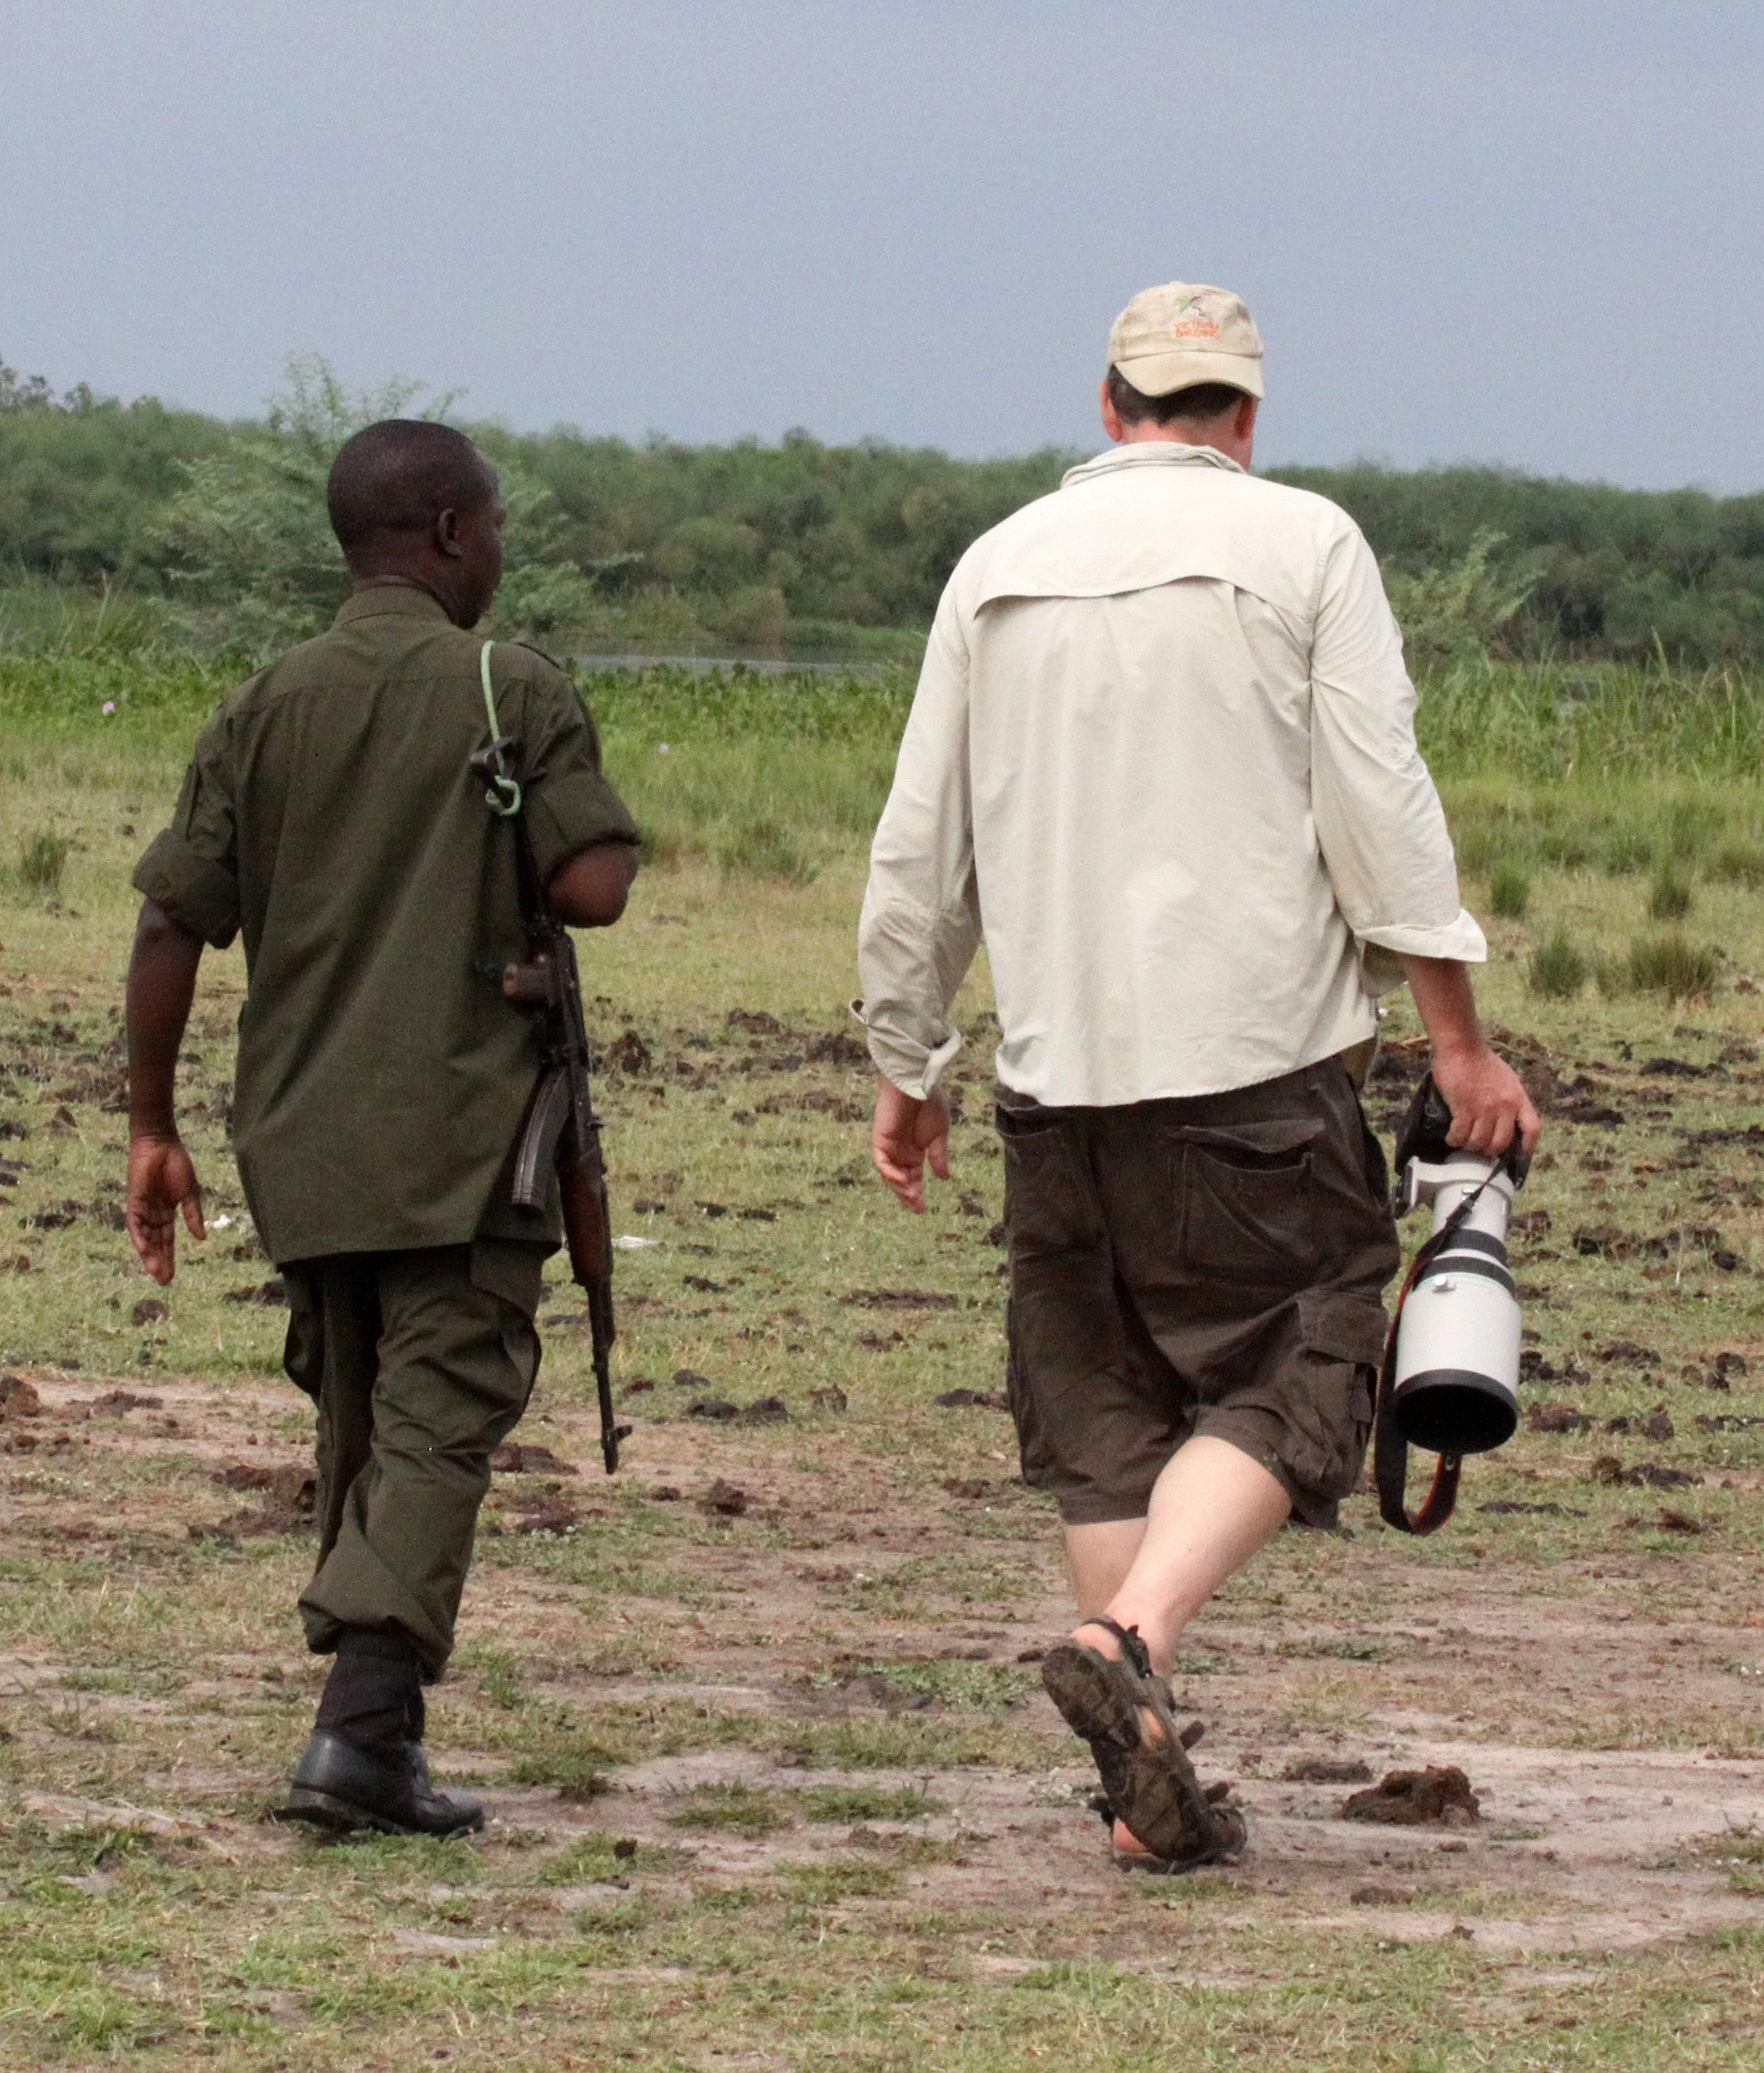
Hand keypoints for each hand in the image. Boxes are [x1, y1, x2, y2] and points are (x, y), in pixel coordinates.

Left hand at [127, 1133, 205, 1284]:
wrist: (162, 1143)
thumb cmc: (176, 1164)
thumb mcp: (190, 1193)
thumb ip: (193, 1215)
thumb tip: (201, 1238)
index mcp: (167, 1212)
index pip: (167, 1240)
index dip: (169, 1258)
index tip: (171, 1277)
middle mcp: (152, 1214)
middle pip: (156, 1243)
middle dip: (159, 1262)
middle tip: (164, 1281)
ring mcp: (142, 1208)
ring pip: (144, 1237)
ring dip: (149, 1254)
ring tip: (155, 1271)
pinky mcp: (134, 1200)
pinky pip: (134, 1223)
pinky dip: (139, 1236)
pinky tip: (144, 1249)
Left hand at [870, 1077, 951, 1212]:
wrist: (918, 1082)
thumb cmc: (930, 1103)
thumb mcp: (939, 1134)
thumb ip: (939, 1156)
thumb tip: (944, 1178)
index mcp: (915, 1150)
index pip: (913, 1176)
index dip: (916, 1192)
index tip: (922, 1209)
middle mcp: (900, 1151)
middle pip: (900, 1179)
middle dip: (907, 1195)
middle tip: (917, 1208)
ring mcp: (888, 1145)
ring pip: (889, 1174)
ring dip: (899, 1187)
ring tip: (912, 1196)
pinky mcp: (879, 1139)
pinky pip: (881, 1162)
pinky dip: (889, 1173)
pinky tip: (901, 1181)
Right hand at [1430, 1041, 1540, 1158]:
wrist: (1462, 1047)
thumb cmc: (1481, 1060)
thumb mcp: (1507, 1079)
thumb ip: (1509, 1099)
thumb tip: (1505, 1118)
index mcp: (1518, 1098)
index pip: (1532, 1128)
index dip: (1527, 1147)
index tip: (1519, 1155)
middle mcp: (1504, 1107)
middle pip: (1500, 1142)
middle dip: (1488, 1150)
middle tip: (1479, 1146)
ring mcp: (1484, 1109)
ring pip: (1479, 1142)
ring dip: (1469, 1145)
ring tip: (1462, 1140)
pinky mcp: (1463, 1108)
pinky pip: (1460, 1134)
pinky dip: (1454, 1139)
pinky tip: (1451, 1137)